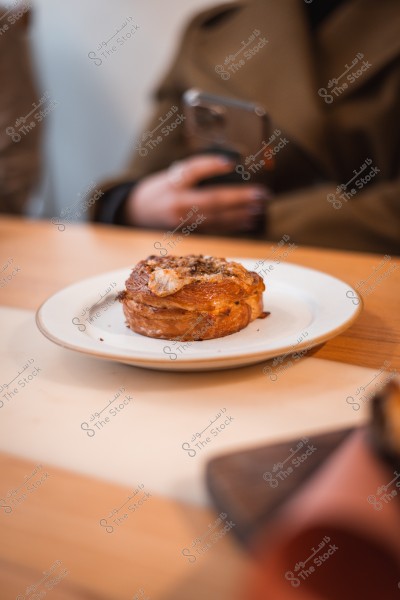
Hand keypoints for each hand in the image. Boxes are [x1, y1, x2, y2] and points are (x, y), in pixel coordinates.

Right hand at [123, 154, 269, 233]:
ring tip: (260, 207)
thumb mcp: (170, 174)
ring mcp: (185, 221)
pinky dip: (234, 224)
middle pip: (212, 200)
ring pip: (217, 217)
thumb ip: (194, 171)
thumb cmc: (158, 189)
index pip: (192, 171)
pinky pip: (215, 227)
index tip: (230, 162)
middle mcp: (178, 205)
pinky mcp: (191, 231)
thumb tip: (228, 164)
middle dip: (239, 197)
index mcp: (172, 185)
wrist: (137, 213)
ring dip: (241, 213)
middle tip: (260, 193)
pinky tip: (249, 221)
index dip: (210, 165)